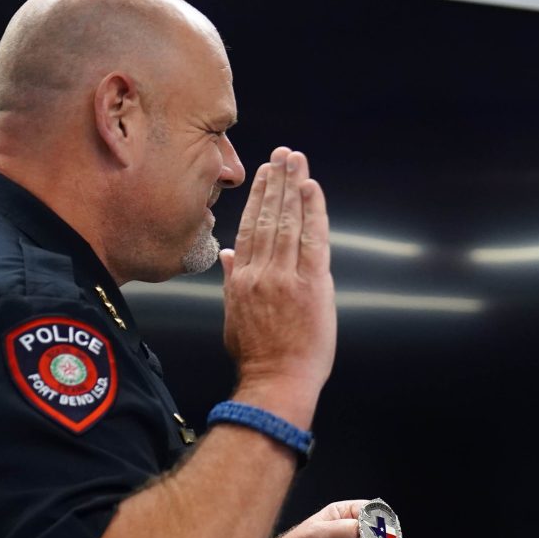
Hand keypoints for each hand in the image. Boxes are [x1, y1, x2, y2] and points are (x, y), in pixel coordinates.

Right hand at [219, 147, 335, 426]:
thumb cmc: (257, 356)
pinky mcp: (310, 285)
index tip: (264, 174)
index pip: (249, 228)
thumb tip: (226, 255)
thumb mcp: (233, 316)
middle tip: (284, 155)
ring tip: (296, 161)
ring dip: (293, 188)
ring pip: (287, 222)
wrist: (275, 382)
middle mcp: (260, 272)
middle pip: (268, 218)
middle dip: (277, 183)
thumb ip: (231, 281)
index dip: (258, 198)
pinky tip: (312, 190)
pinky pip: (311, 239)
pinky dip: (312, 212)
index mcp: (241, 279)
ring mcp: (284, 277)